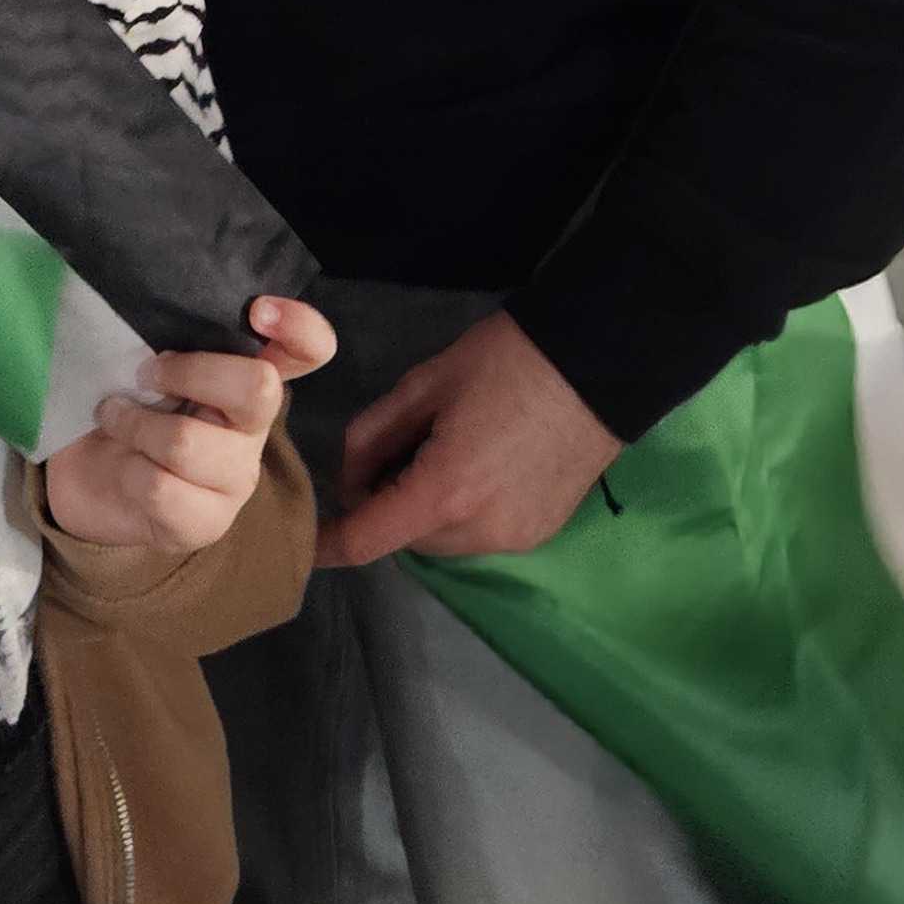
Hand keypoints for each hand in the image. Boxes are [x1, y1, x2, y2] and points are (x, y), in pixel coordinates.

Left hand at [42, 295, 333, 553]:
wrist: (87, 481)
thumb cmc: (123, 405)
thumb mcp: (144, 362)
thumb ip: (166, 337)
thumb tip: (155, 316)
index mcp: (250, 377)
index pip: (308, 349)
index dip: (299, 326)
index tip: (258, 310)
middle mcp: (254, 427)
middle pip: (258, 390)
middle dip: (190, 372)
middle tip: (145, 373)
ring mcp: (235, 478)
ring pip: (188, 443)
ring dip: (135, 423)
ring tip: (114, 416)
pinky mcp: (206, 523)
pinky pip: (161, 488)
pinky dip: (127, 466)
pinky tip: (122, 462)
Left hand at [317, 311, 622, 567]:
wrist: (599, 363)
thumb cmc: (504, 361)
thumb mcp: (422, 384)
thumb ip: (370, 436)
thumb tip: (351, 480)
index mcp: (445, 492)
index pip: (366, 541)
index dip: (328, 543)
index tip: (304, 539)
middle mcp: (479, 532)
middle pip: (404, 539)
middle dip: (387, 505)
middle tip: (397, 449)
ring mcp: (514, 539)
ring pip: (441, 541)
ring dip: (426, 511)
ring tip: (443, 449)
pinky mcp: (539, 534)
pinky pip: (479, 534)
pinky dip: (464, 511)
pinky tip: (480, 462)